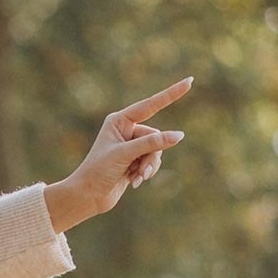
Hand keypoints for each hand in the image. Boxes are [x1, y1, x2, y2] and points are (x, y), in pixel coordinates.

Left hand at [46, 76, 192, 231]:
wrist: (87, 196)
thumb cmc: (98, 171)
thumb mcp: (125, 154)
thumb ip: (152, 144)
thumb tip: (179, 136)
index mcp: (119, 121)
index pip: (150, 105)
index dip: (171, 94)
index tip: (190, 81)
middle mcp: (126, 130)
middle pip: (155, 137)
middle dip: (150, 156)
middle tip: (140, 171)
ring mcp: (131, 145)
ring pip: (156, 151)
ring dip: (149, 166)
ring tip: (137, 178)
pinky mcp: (134, 160)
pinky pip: (152, 162)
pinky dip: (146, 172)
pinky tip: (134, 182)